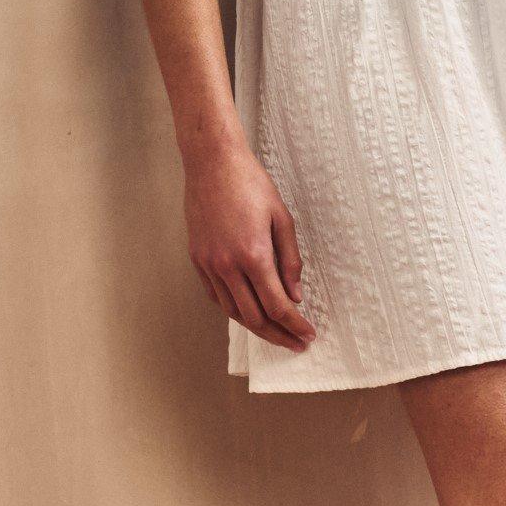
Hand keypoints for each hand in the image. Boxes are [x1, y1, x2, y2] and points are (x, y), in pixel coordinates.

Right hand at [184, 139, 316, 351]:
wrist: (212, 163)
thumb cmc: (250, 184)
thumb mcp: (282, 218)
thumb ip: (290, 260)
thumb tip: (296, 294)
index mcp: (253, 255)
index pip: (277, 306)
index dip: (295, 326)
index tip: (307, 335)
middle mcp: (228, 265)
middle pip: (254, 318)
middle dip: (278, 335)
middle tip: (296, 342)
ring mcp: (209, 264)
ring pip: (232, 312)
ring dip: (255, 326)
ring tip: (275, 332)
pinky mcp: (197, 259)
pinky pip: (215, 296)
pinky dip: (233, 309)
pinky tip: (247, 311)